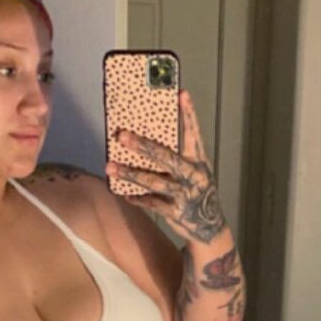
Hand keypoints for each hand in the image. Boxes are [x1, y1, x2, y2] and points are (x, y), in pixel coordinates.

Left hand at [106, 91, 226, 243]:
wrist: (210, 227)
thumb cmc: (197, 192)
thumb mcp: (195, 172)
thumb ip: (178, 158)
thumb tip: (145, 140)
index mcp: (199, 162)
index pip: (193, 134)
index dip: (188, 114)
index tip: (181, 94)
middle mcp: (194, 176)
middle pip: (166, 157)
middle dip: (142, 146)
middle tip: (122, 135)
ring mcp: (185, 195)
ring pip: (154, 182)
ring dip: (130, 174)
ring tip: (110, 167)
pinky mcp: (176, 213)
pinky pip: (152, 204)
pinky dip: (138, 199)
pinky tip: (124, 194)